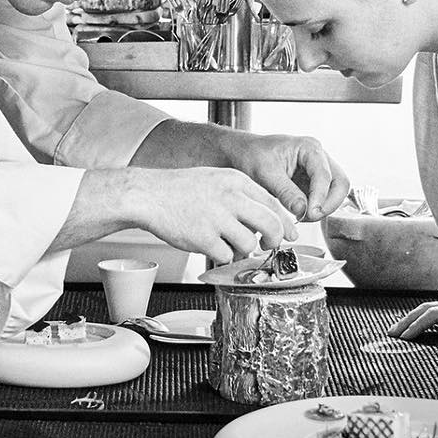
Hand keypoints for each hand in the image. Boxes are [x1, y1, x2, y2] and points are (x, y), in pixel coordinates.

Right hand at [127, 167, 296, 262]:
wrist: (148, 195)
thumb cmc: (179, 190)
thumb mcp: (215, 180)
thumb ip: (240, 196)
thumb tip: (264, 219)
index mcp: (235, 181)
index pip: (273, 203)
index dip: (285, 223)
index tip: (289, 234)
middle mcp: (230, 197)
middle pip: (271, 224)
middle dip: (274, 240)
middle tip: (268, 246)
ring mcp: (217, 218)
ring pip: (249, 243)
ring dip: (242, 250)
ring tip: (227, 244)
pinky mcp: (204, 238)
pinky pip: (226, 256)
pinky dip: (221, 256)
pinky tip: (210, 246)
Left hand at [221, 131, 349, 221]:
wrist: (241, 154)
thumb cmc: (251, 156)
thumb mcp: (265, 173)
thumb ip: (285, 191)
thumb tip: (303, 210)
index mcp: (309, 148)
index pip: (325, 175)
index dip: (320, 197)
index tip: (309, 213)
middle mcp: (318, 158)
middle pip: (340, 183)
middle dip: (329, 204)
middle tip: (310, 217)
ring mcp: (317, 171)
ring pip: (335, 193)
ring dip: (323, 208)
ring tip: (302, 217)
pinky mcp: (312, 184)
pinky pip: (324, 199)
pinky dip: (316, 209)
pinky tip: (300, 214)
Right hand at [387, 301, 437, 339]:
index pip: (435, 315)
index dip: (418, 325)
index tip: (405, 338)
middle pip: (429, 308)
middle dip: (408, 320)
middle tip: (392, 333)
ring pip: (433, 307)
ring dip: (414, 317)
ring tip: (399, 329)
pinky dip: (424, 316)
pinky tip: (419, 323)